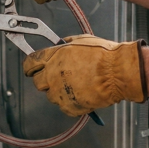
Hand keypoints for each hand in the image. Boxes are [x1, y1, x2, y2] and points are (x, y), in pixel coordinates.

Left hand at [23, 35, 145, 116]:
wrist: (119, 73)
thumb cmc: (104, 55)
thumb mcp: (81, 40)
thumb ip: (65, 45)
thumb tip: (59, 47)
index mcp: (54, 56)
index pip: (30, 62)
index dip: (30, 66)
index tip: (30, 69)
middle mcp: (52, 75)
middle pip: (37, 82)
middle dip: (45, 79)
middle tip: (57, 77)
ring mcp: (60, 92)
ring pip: (51, 95)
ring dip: (59, 91)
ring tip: (77, 85)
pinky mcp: (69, 106)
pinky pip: (64, 106)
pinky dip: (71, 102)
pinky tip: (82, 94)